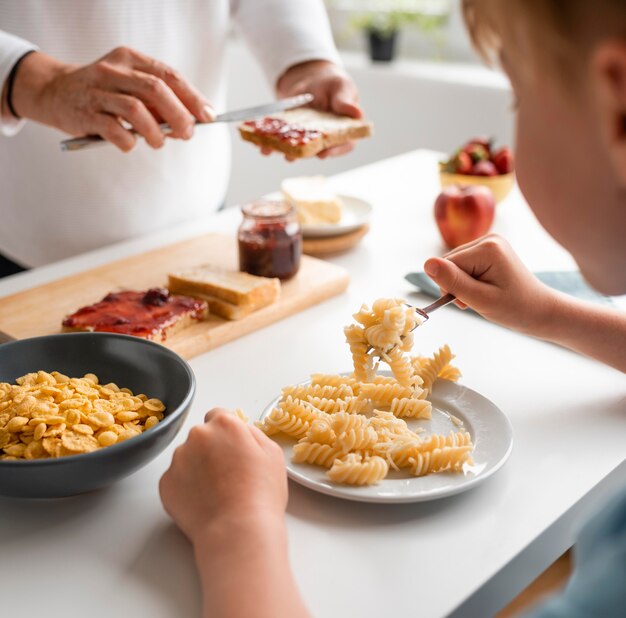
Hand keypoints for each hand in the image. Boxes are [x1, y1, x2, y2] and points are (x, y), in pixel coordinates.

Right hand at [10, 48, 213, 151]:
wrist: (54, 92)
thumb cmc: (103, 93)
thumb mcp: (130, 86)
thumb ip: (158, 101)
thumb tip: (192, 122)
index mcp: (130, 59)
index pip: (169, 76)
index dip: (192, 98)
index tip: (208, 116)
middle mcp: (113, 71)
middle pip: (156, 89)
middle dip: (178, 115)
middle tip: (187, 134)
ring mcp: (97, 91)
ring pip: (136, 109)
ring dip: (155, 132)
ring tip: (158, 143)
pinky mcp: (85, 113)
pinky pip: (114, 130)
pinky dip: (129, 141)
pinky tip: (130, 144)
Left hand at [159, 408, 287, 544]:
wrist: (237, 531)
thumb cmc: (261, 494)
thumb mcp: (273, 453)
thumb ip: (253, 433)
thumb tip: (241, 431)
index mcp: (225, 425)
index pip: (218, 416)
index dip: (227, 434)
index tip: (233, 449)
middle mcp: (197, 436)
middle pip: (202, 436)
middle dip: (211, 450)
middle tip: (227, 475)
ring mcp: (178, 459)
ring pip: (187, 457)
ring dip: (197, 468)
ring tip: (216, 493)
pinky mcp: (166, 483)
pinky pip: (176, 480)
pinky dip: (186, 489)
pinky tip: (203, 503)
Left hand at [270, 60, 361, 160]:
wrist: (312, 81)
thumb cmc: (333, 85)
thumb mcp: (342, 88)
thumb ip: (346, 102)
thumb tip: (358, 113)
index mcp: (344, 132)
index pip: (343, 145)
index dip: (334, 151)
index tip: (323, 154)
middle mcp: (325, 141)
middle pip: (316, 151)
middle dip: (303, 154)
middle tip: (292, 156)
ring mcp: (308, 141)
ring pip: (297, 150)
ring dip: (284, 152)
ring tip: (273, 150)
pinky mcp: (292, 137)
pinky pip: (282, 143)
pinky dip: (271, 145)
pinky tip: (261, 146)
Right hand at [424, 235, 557, 335]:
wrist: (541, 311)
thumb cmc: (515, 309)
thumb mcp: (480, 300)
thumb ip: (453, 282)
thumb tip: (427, 264)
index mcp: (488, 247)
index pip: (448, 265)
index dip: (452, 287)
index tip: (470, 302)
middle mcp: (488, 238)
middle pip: (450, 262)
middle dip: (456, 285)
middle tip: (477, 300)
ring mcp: (490, 242)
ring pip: (454, 265)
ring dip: (461, 284)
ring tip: (482, 296)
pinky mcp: (489, 249)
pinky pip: (463, 264)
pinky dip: (468, 280)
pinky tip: (483, 288)